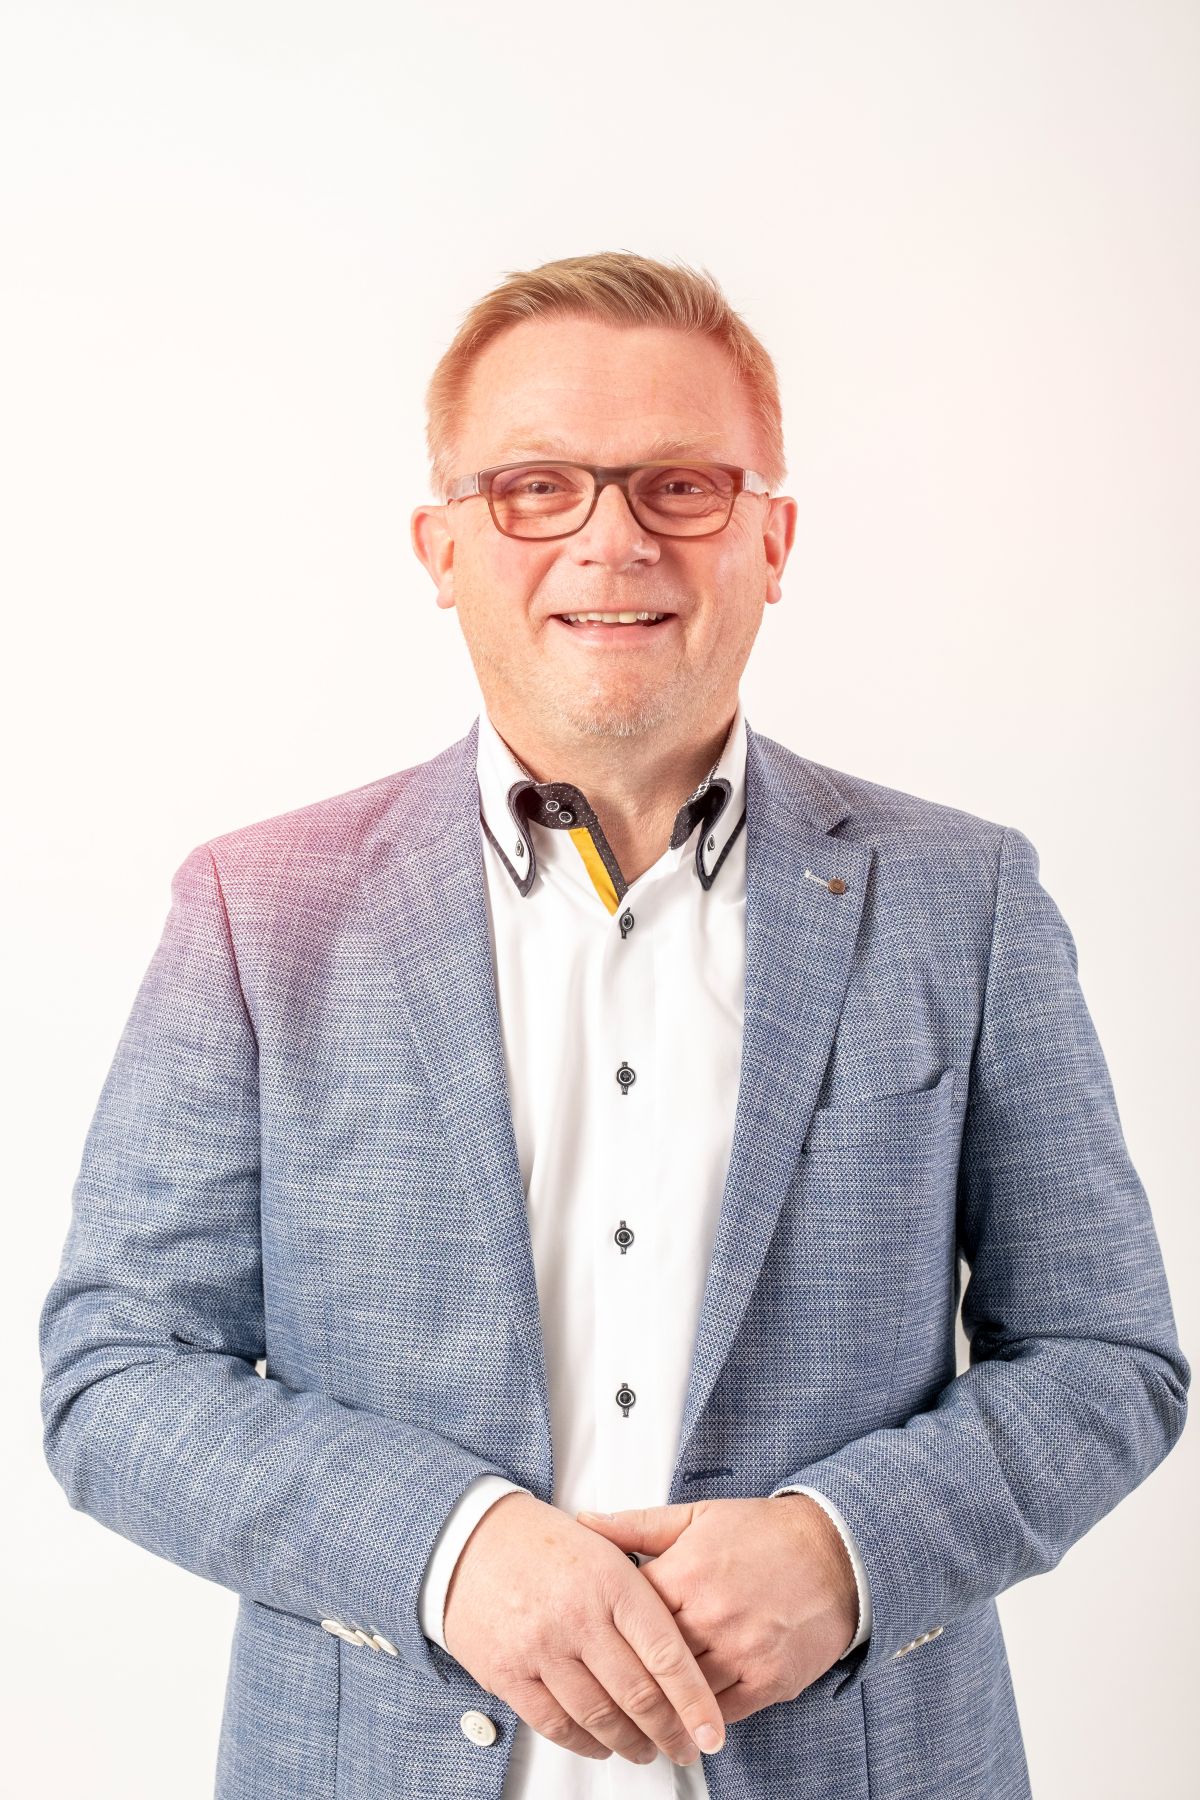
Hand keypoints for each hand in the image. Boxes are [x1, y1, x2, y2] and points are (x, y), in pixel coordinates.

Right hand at [442, 1490, 726, 1765]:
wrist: (469, 1539)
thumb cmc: (544, 1544)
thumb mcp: (604, 1546)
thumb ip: (643, 1592)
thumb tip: (686, 1645)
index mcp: (612, 1582)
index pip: (666, 1654)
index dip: (694, 1701)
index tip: (711, 1731)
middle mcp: (578, 1617)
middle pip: (637, 1695)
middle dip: (669, 1732)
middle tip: (685, 1746)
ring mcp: (541, 1648)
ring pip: (598, 1717)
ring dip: (629, 1743)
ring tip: (646, 1750)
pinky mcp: (508, 1673)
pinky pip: (555, 1723)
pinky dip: (584, 1743)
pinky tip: (600, 1744)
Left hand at [575, 1495, 858, 1724]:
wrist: (835, 1552)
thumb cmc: (765, 1533)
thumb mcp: (696, 1517)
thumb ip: (636, 1525)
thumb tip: (586, 1523)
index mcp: (687, 1574)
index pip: (628, 1617)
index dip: (612, 1627)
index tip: (603, 1636)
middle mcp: (711, 1616)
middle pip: (652, 1662)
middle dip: (633, 1672)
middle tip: (613, 1686)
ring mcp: (741, 1652)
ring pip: (685, 1693)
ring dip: (666, 1703)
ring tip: (646, 1710)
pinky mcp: (770, 1679)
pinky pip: (724, 1711)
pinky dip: (704, 1714)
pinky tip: (690, 1714)